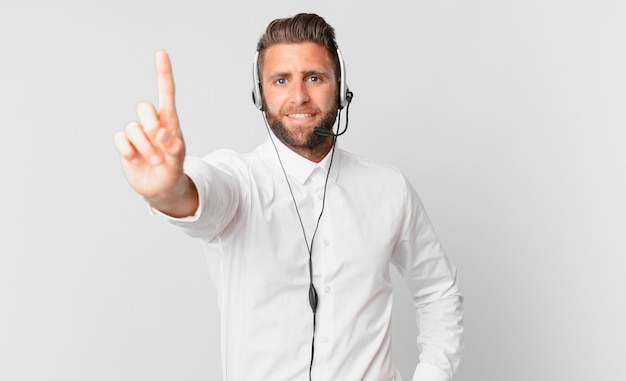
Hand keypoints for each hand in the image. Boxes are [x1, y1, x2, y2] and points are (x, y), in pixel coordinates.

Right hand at [114, 51, 196, 215]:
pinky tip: (135, 160)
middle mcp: (152, 124)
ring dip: (144, 147)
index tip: (161, 53)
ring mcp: (137, 134)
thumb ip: (174, 148)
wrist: (161, 188)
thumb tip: (163, 134)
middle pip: (144, 107)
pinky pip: (120, 138)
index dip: (163, 74)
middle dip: (151, 125)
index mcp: (169, 122)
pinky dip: (128, 150)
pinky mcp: (125, 145)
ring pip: (133, 127)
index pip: (166, 93)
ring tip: (156, 161)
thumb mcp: (179, 161)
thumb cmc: (173, 171)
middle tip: (161, 145)